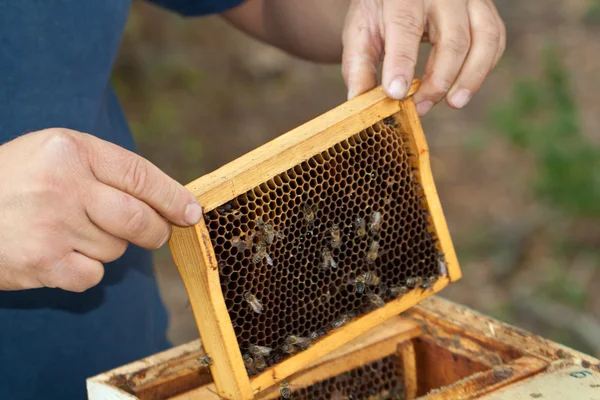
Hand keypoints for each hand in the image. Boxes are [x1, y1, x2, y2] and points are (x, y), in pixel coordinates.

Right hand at [0, 129, 201, 291]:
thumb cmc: (14, 183)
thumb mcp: (55, 157)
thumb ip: (106, 172)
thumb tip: (168, 202)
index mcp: (70, 150)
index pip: (140, 175)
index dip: (173, 197)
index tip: (192, 213)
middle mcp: (63, 185)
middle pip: (140, 219)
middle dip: (155, 231)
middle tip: (153, 233)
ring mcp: (51, 225)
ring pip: (117, 249)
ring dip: (106, 246)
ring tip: (70, 232)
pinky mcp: (42, 263)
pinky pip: (93, 275)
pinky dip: (84, 271)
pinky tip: (57, 255)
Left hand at [342, 0, 505, 115]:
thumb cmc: (380, 11)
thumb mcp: (360, 33)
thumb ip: (358, 67)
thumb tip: (358, 105)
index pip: (406, 27)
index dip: (402, 63)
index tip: (397, 94)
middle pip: (452, 39)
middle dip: (438, 81)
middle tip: (420, 108)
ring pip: (483, 39)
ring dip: (470, 78)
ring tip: (454, 103)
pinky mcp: (485, 7)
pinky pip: (494, 39)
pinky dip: (484, 68)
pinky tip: (465, 88)